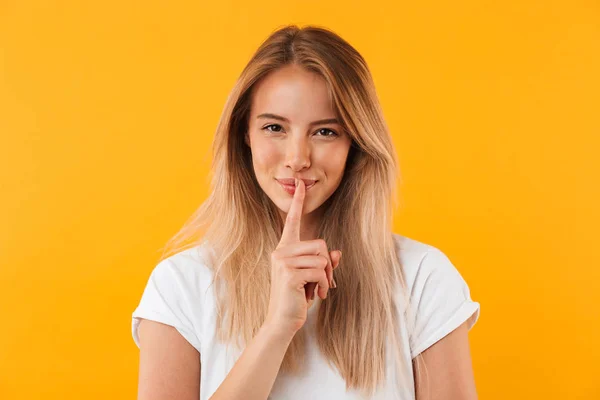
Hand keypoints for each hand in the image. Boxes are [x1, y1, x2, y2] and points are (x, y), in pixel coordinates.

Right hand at [264, 179, 341, 336]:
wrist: (281, 322)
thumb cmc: (296, 299)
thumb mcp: (312, 279)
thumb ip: (323, 264)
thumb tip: (336, 253)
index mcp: (285, 249)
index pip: (292, 221)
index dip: (298, 202)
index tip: (301, 183)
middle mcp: (281, 251)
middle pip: (320, 244)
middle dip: (328, 266)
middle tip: (324, 284)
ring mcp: (283, 261)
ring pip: (322, 258)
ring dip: (326, 278)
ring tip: (317, 291)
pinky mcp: (289, 273)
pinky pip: (320, 271)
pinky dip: (324, 285)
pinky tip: (316, 296)